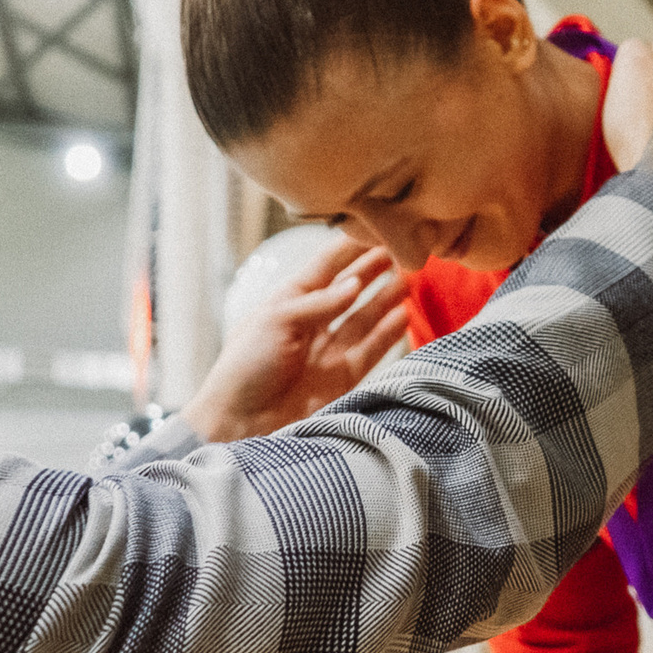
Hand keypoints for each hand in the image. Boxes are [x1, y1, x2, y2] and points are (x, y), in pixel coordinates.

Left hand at [182, 239, 410, 441]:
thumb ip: (320, 303)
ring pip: (365, 317)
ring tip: (411, 277)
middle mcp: (311, 323)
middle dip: (373, 269)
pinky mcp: (342, 379)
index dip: (350, 247)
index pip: (325, 266)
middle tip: (402, 248)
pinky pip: (371, 350)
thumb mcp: (277, 322)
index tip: (376, 226)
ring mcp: (328, 351)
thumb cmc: (246, 369)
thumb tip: (355, 285)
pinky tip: (405, 314)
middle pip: (349, 290)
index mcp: (288, 302)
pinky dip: (389, 333)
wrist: (240, 426)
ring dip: (387, 298)